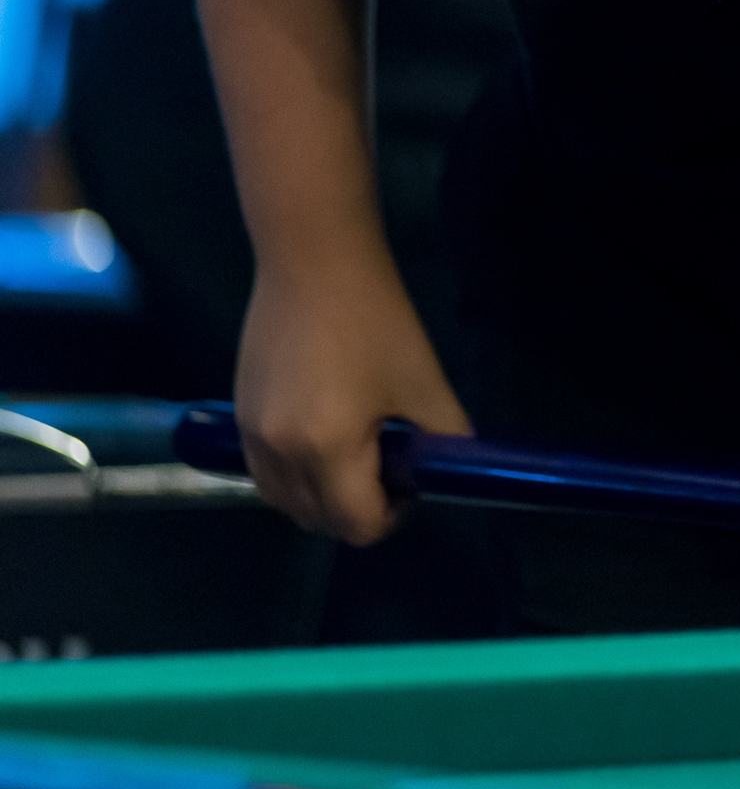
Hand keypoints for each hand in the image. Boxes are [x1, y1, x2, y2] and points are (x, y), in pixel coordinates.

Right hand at [233, 256, 471, 545]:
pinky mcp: (239, 416)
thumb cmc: (376, 320)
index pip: (356, 525)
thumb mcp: (425, 382)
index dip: (394, 516)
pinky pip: (265, 474)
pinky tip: (325, 437)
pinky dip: (296, 476)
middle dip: (360, 510)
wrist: (314, 263)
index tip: (412, 481)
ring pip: (285, 502)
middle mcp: (279, 454)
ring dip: (324, 498)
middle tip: (391, 467)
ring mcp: (251, 437)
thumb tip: (452, 471)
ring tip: (359, 453)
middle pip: (318, 521)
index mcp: (327, 450)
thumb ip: (444, 438)